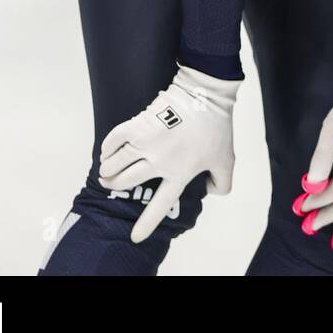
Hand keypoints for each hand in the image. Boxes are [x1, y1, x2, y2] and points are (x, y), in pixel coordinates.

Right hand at [98, 63, 240, 243]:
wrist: (204, 96)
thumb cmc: (216, 127)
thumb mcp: (226, 159)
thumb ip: (222, 181)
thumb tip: (211, 192)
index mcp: (179, 173)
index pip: (161, 205)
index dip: (147, 223)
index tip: (135, 237)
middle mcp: (159, 162)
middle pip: (129, 181)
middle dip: (116, 184)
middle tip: (110, 183)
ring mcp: (146, 143)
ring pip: (117, 163)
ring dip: (108, 169)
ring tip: (106, 171)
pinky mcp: (138, 124)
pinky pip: (115, 139)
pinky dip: (107, 147)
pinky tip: (106, 151)